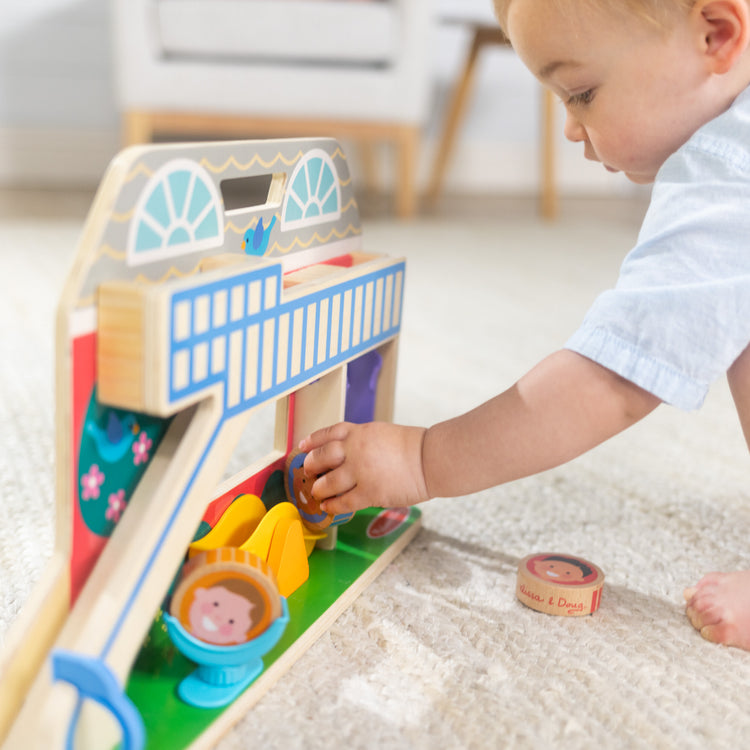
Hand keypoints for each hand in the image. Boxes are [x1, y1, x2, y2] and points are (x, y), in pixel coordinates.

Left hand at [298, 422, 428, 514]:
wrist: (430, 459)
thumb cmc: (413, 447)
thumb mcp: (381, 433)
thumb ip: (361, 440)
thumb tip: (346, 453)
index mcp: (359, 432)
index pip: (328, 434)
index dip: (312, 441)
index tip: (303, 447)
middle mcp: (355, 449)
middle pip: (321, 457)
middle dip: (312, 465)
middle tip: (310, 472)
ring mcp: (360, 471)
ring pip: (328, 482)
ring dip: (319, 488)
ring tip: (318, 492)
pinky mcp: (369, 492)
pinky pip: (343, 501)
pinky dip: (332, 505)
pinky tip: (328, 506)